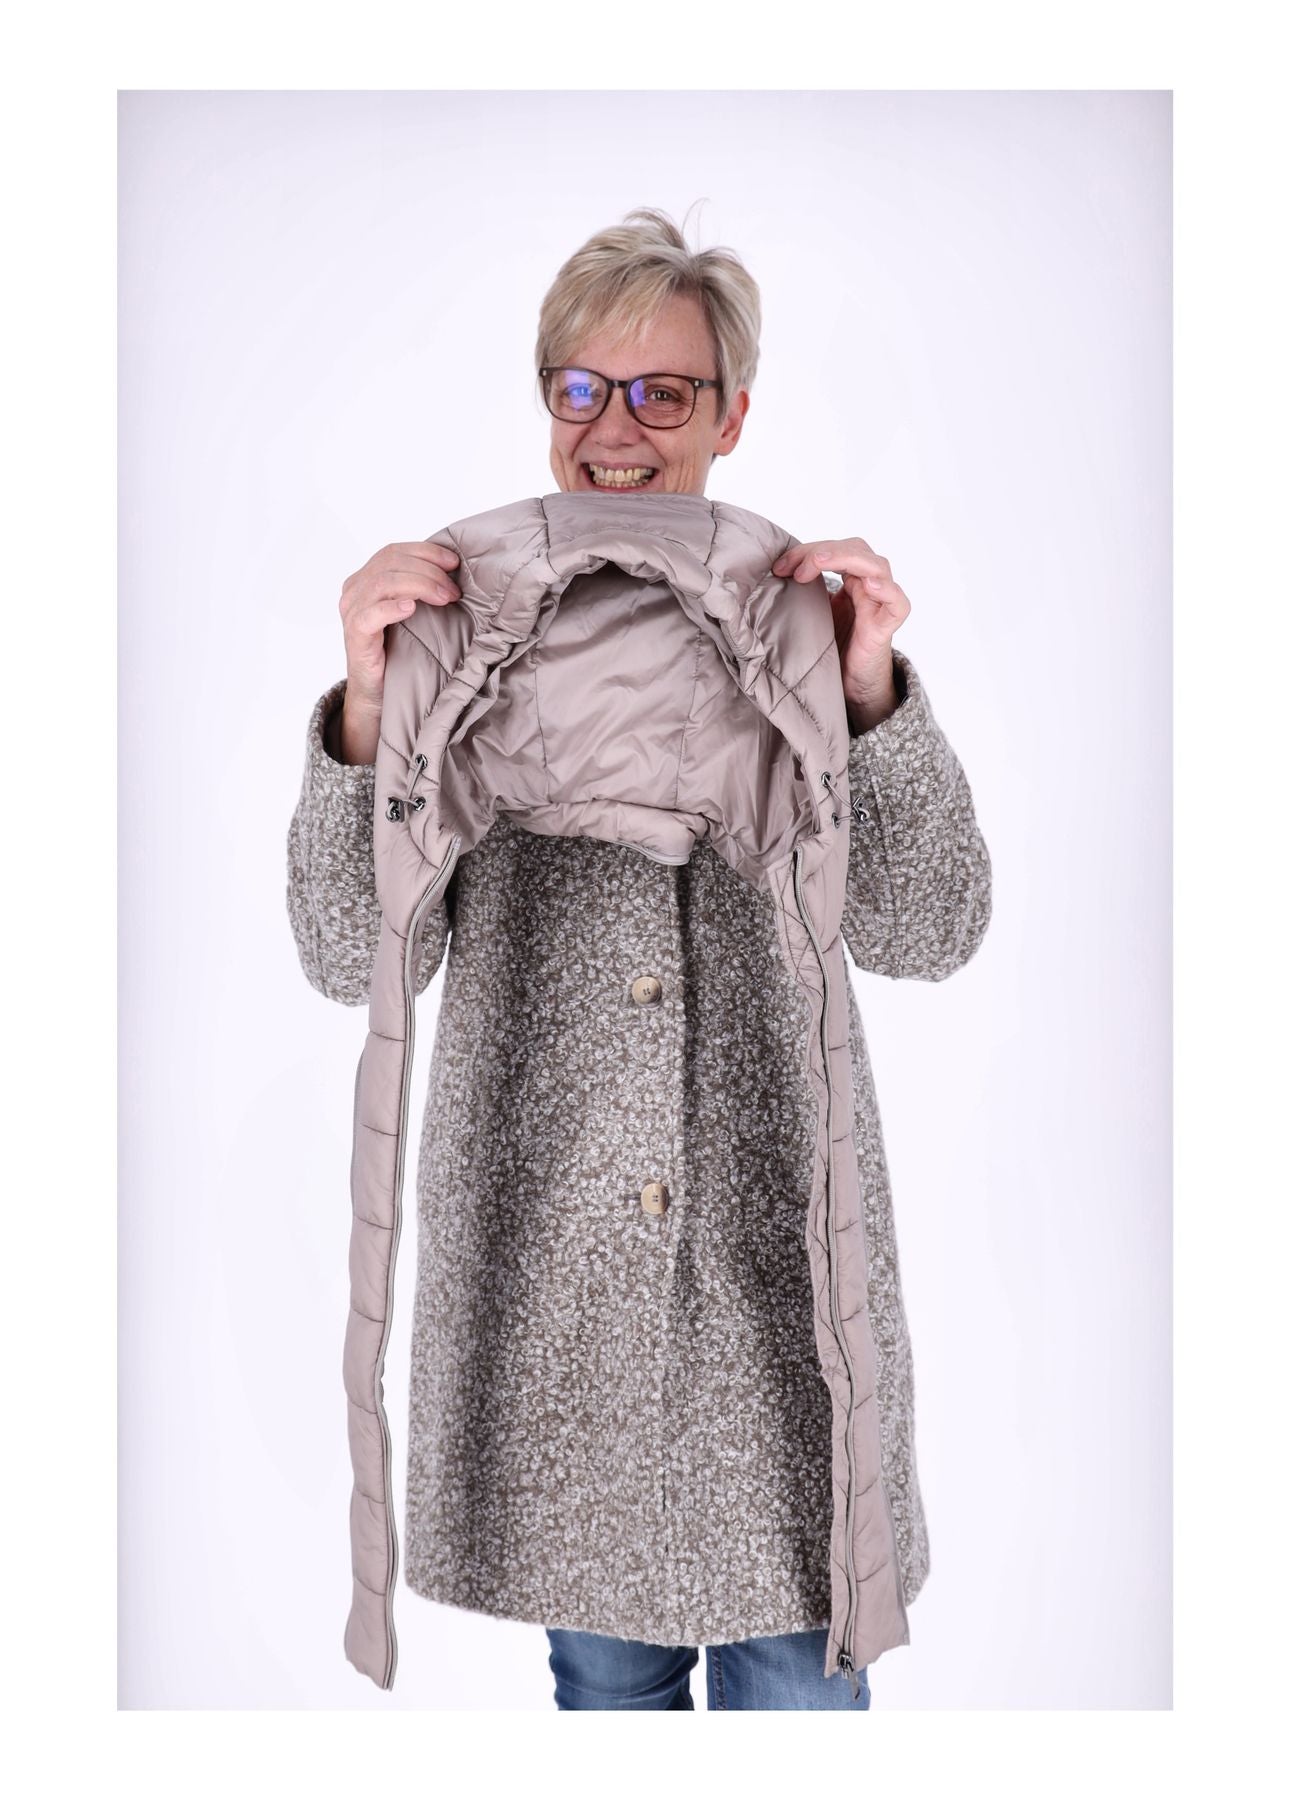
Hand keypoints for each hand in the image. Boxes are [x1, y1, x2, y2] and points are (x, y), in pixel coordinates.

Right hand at [339, 539, 461, 711]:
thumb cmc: (397, 651)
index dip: (426, 552)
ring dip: (420, 585)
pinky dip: (392, 607)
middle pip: (391, 562)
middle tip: (454, 590)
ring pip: (383, 582)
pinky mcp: (355, 635)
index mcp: (365, 578)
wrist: (378, 692)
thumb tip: (453, 569)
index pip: (394, 551)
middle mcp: (354, 590)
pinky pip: (371, 614)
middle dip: (429, 571)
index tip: (454, 562)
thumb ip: (419, 588)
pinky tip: (411, 608)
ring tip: (443, 598)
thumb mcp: (410, 612)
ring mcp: (352, 612)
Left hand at [771, 538, 910, 723]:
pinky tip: (869, 585)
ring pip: (877, 565)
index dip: (806, 551)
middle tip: (792, 568)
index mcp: (850, 578)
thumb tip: (770, 575)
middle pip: (854, 549)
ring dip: (846, 558)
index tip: (778, 567)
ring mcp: (881, 603)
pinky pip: (897, 603)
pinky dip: (886, 590)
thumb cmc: (832, 647)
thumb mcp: (810, 614)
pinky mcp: (887, 626)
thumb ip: (801, 593)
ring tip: (820, 562)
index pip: (833, 549)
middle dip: (820, 551)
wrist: (849, 684)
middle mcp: (868, 585)